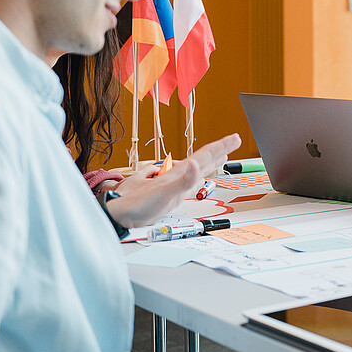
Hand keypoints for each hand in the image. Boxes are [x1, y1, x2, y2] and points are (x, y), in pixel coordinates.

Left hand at [105, 134, 240, 227]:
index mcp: (178, 174)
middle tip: (234, 139)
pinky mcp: (168, 194)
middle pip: (202, 159)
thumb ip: (183, 180)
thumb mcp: (163, 193)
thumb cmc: (136, 205)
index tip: (234, 138)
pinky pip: (187, 181)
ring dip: (210, 160)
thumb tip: (195, 165)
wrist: (117, 213)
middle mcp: (177, 176)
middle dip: (220, 149)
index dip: (220, 147)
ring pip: (196, 168)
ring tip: (221, 154)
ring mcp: (173, 184)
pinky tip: (196, 174)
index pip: (204, 156)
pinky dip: (196, 175)